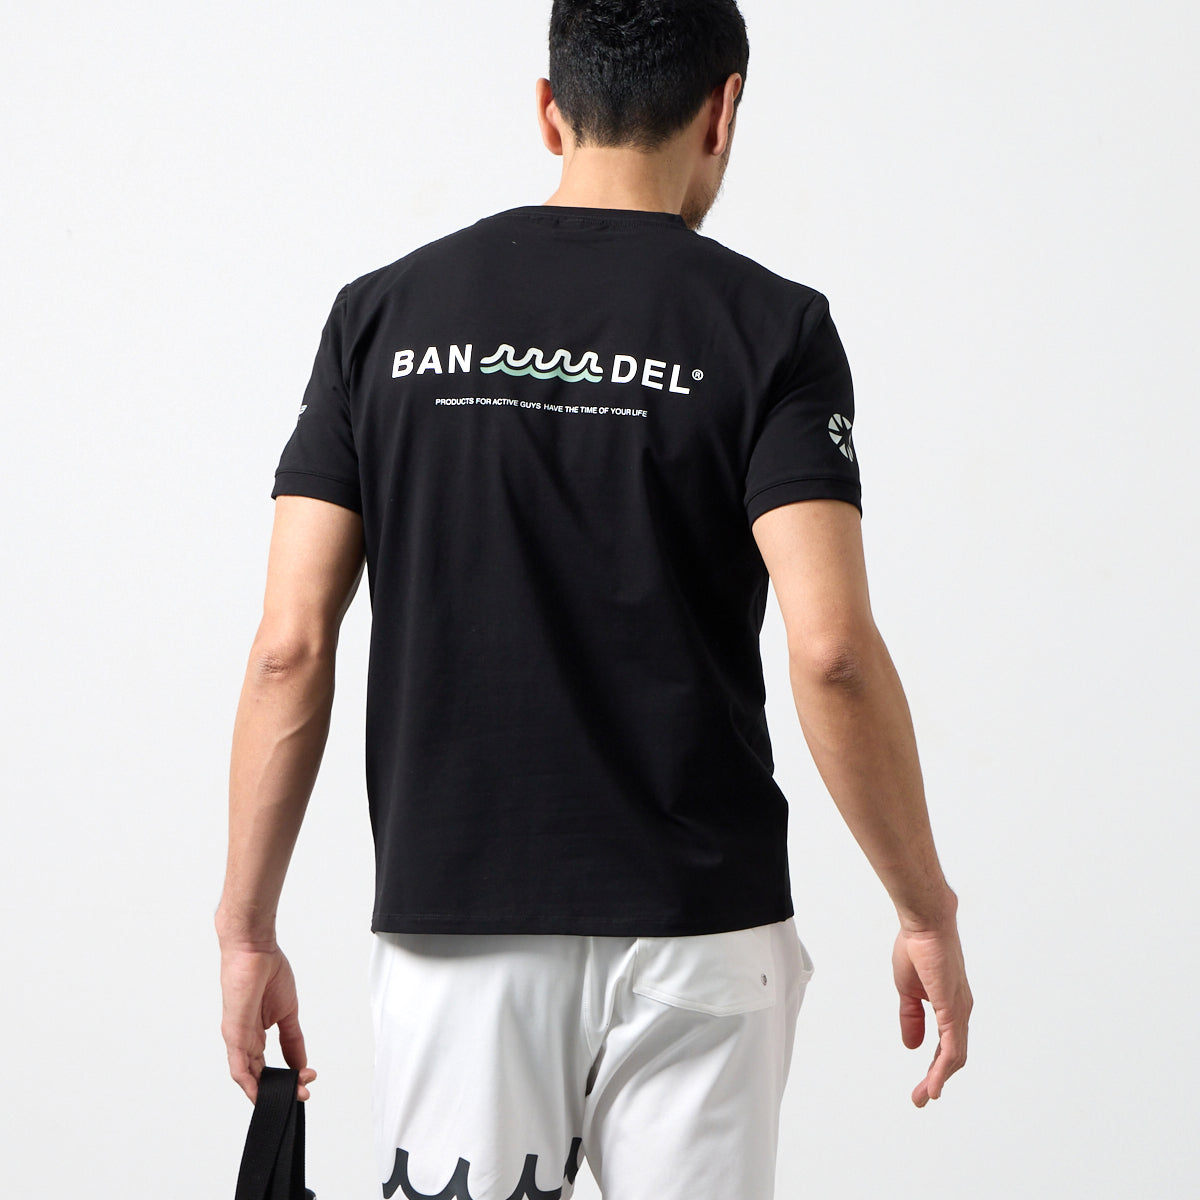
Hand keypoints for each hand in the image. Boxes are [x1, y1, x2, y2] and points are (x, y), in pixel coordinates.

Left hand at [219, 940, 316, 1103]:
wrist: (256, 950)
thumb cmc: (268, 972)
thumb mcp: (288, 1012)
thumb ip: (292, 1039)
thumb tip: (301, 1063)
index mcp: (256, 1035)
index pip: (267, 1067)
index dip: (286, 1078)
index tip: (307, 1079)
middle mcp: (244, 1041)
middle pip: (259, 1076)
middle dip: (282, 1088)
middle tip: (303, 1091)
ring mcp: (237, 1039)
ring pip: (248, 1077)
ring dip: (270, 1090)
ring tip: (293, 1092)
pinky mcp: (233, 1033)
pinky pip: (237, 1066)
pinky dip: (248, 1083)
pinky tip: (260, 1092)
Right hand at [892, 918, 972, 1106]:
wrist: (924, 923)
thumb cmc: (916, 947)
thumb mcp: (908, 989)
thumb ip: (911, 1017)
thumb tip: (911, 1045)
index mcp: (950, 1005)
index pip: (946, 1045)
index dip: (934, 1067)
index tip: (923, 1086)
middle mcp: (960, 1011)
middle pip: (953, 1056)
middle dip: (937, 1079)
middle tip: (921, 1098)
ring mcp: (958, 1011)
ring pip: (954, 1056)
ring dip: (938, 1079)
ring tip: (924, 1096)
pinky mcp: (952, 1008)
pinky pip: (950, 1046)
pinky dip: (943, 1069)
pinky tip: (935, 1084)